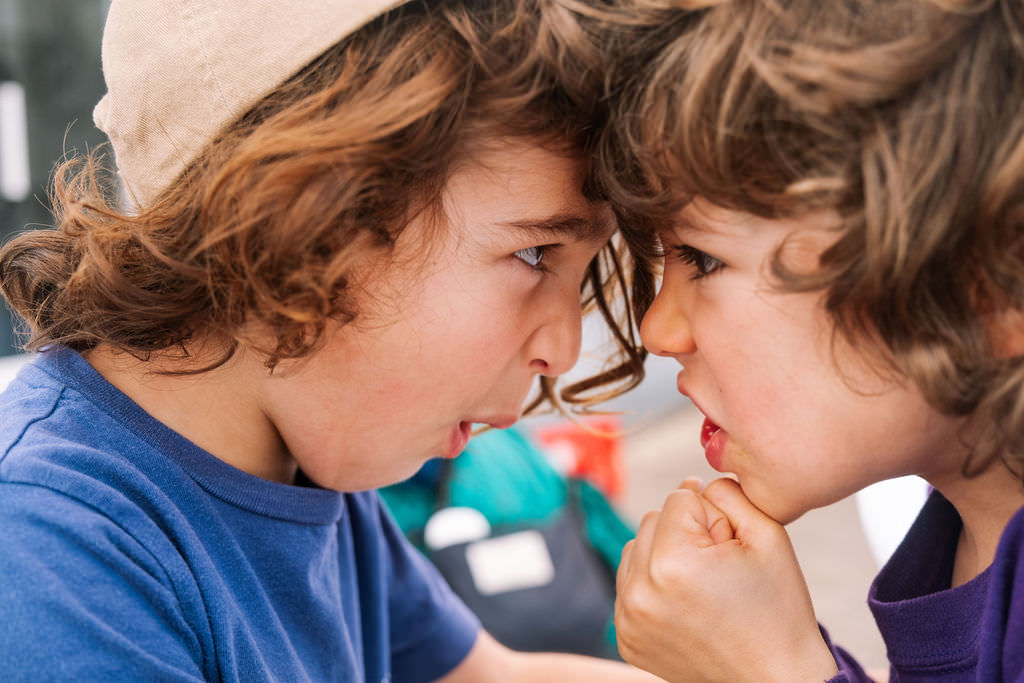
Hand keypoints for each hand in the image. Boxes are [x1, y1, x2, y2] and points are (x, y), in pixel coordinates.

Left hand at [615, 478, 837, 682]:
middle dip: (686, 533)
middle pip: (652, 520)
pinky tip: (686, 604)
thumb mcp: (767, 535)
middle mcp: (639, 591)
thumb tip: (690, 483)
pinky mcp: (625, 638)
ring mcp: (627, 619)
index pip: (679, 498)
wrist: (776, 681)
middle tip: (720, 569)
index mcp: (672, 563)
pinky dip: (654, 585)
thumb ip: (727, 492)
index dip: (714, 517)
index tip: (731, 550)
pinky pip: (630, 584)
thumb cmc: (777, 608)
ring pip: (636, 549)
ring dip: (664, 555)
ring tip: (703, 587)